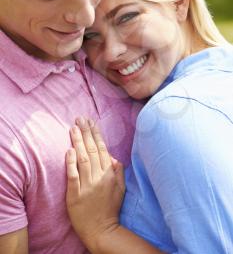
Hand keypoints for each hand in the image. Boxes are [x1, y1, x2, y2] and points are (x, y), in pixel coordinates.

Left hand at [66, 117, 124, 250]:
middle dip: (86, 132)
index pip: (102, 149)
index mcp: (109, 174)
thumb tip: (113, 156)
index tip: (91, 122)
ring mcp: (87, 185)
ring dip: (78, 142)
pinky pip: (73, 175)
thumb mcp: (121, 189)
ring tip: (74, 127)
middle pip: (91, 150)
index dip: (96, 134)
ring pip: (82, 159)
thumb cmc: (110, 208)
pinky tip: (69, 150)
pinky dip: (71, 162)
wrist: (101, 230)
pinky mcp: (75, 194)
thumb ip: (118, 171)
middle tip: (80, 118)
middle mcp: (99, 177)